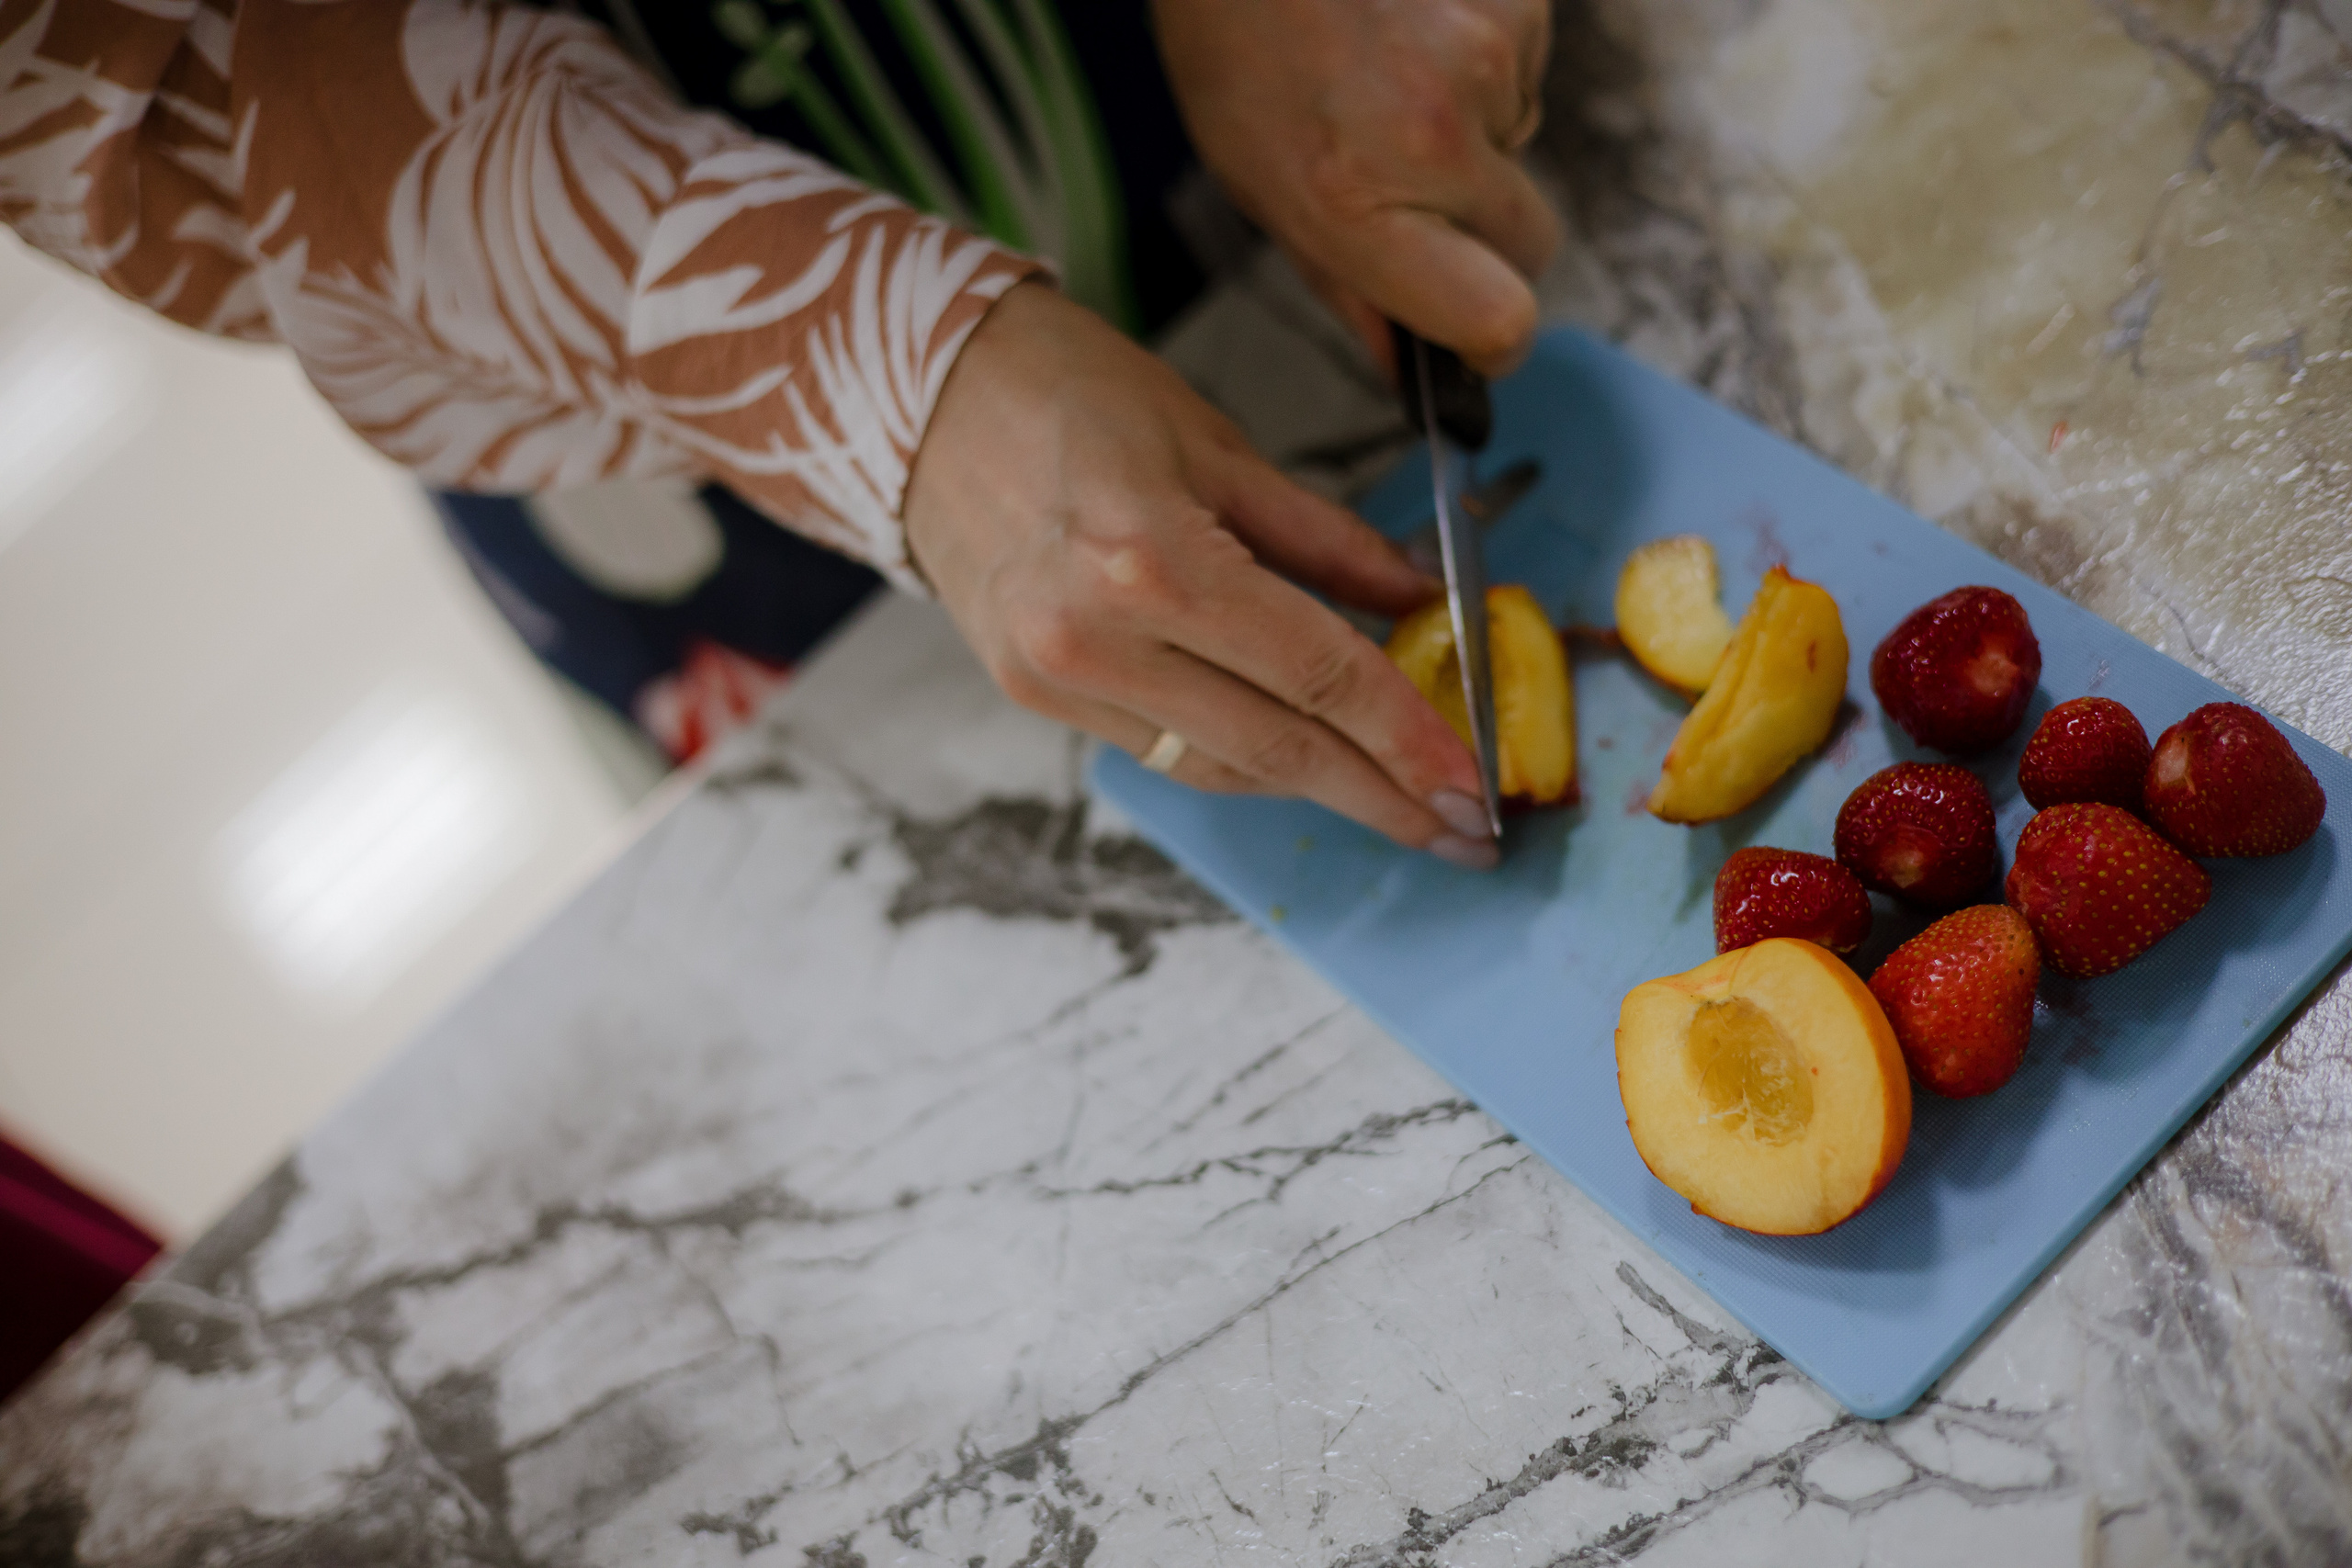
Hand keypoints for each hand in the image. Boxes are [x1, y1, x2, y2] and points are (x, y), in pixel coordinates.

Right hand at [904, 282, 1499, 866]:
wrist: (915, 400)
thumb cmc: (1067, 389)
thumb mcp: (1218, 443)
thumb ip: (1326, 539)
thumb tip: (1421, 603)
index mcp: (1153, 558)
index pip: (1317, 673)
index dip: (1408, 736)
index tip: (1473, 778)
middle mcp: (1099, 637)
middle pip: (1278, 747)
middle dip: (1383, 796)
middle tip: (1464, 831)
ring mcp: (1058, 678)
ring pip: (1223, 766)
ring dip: (1320, 789)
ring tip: (1401, 803)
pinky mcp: (1033, 696)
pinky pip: (1167, 750)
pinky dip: (1245, 759)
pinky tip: (1306, 759)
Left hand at [1153, 0, 1558, 376]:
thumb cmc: (1235, 46)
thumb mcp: (1259, 187)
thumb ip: (1346, 285)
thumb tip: (1412, 364)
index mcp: (1355, 203)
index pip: (1496, 318)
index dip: (1495, 340)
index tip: (1479, 337)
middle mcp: (1432, 136)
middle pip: (1530, 244)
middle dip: (1488, 237)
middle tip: (1419, 193)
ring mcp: (1486, 60)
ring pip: (1522, 149)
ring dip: (1478, 136)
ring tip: (1394, 83)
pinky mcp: (1520, 4)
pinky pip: (1526, 72)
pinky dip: (1483, 67)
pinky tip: (1415, 34)